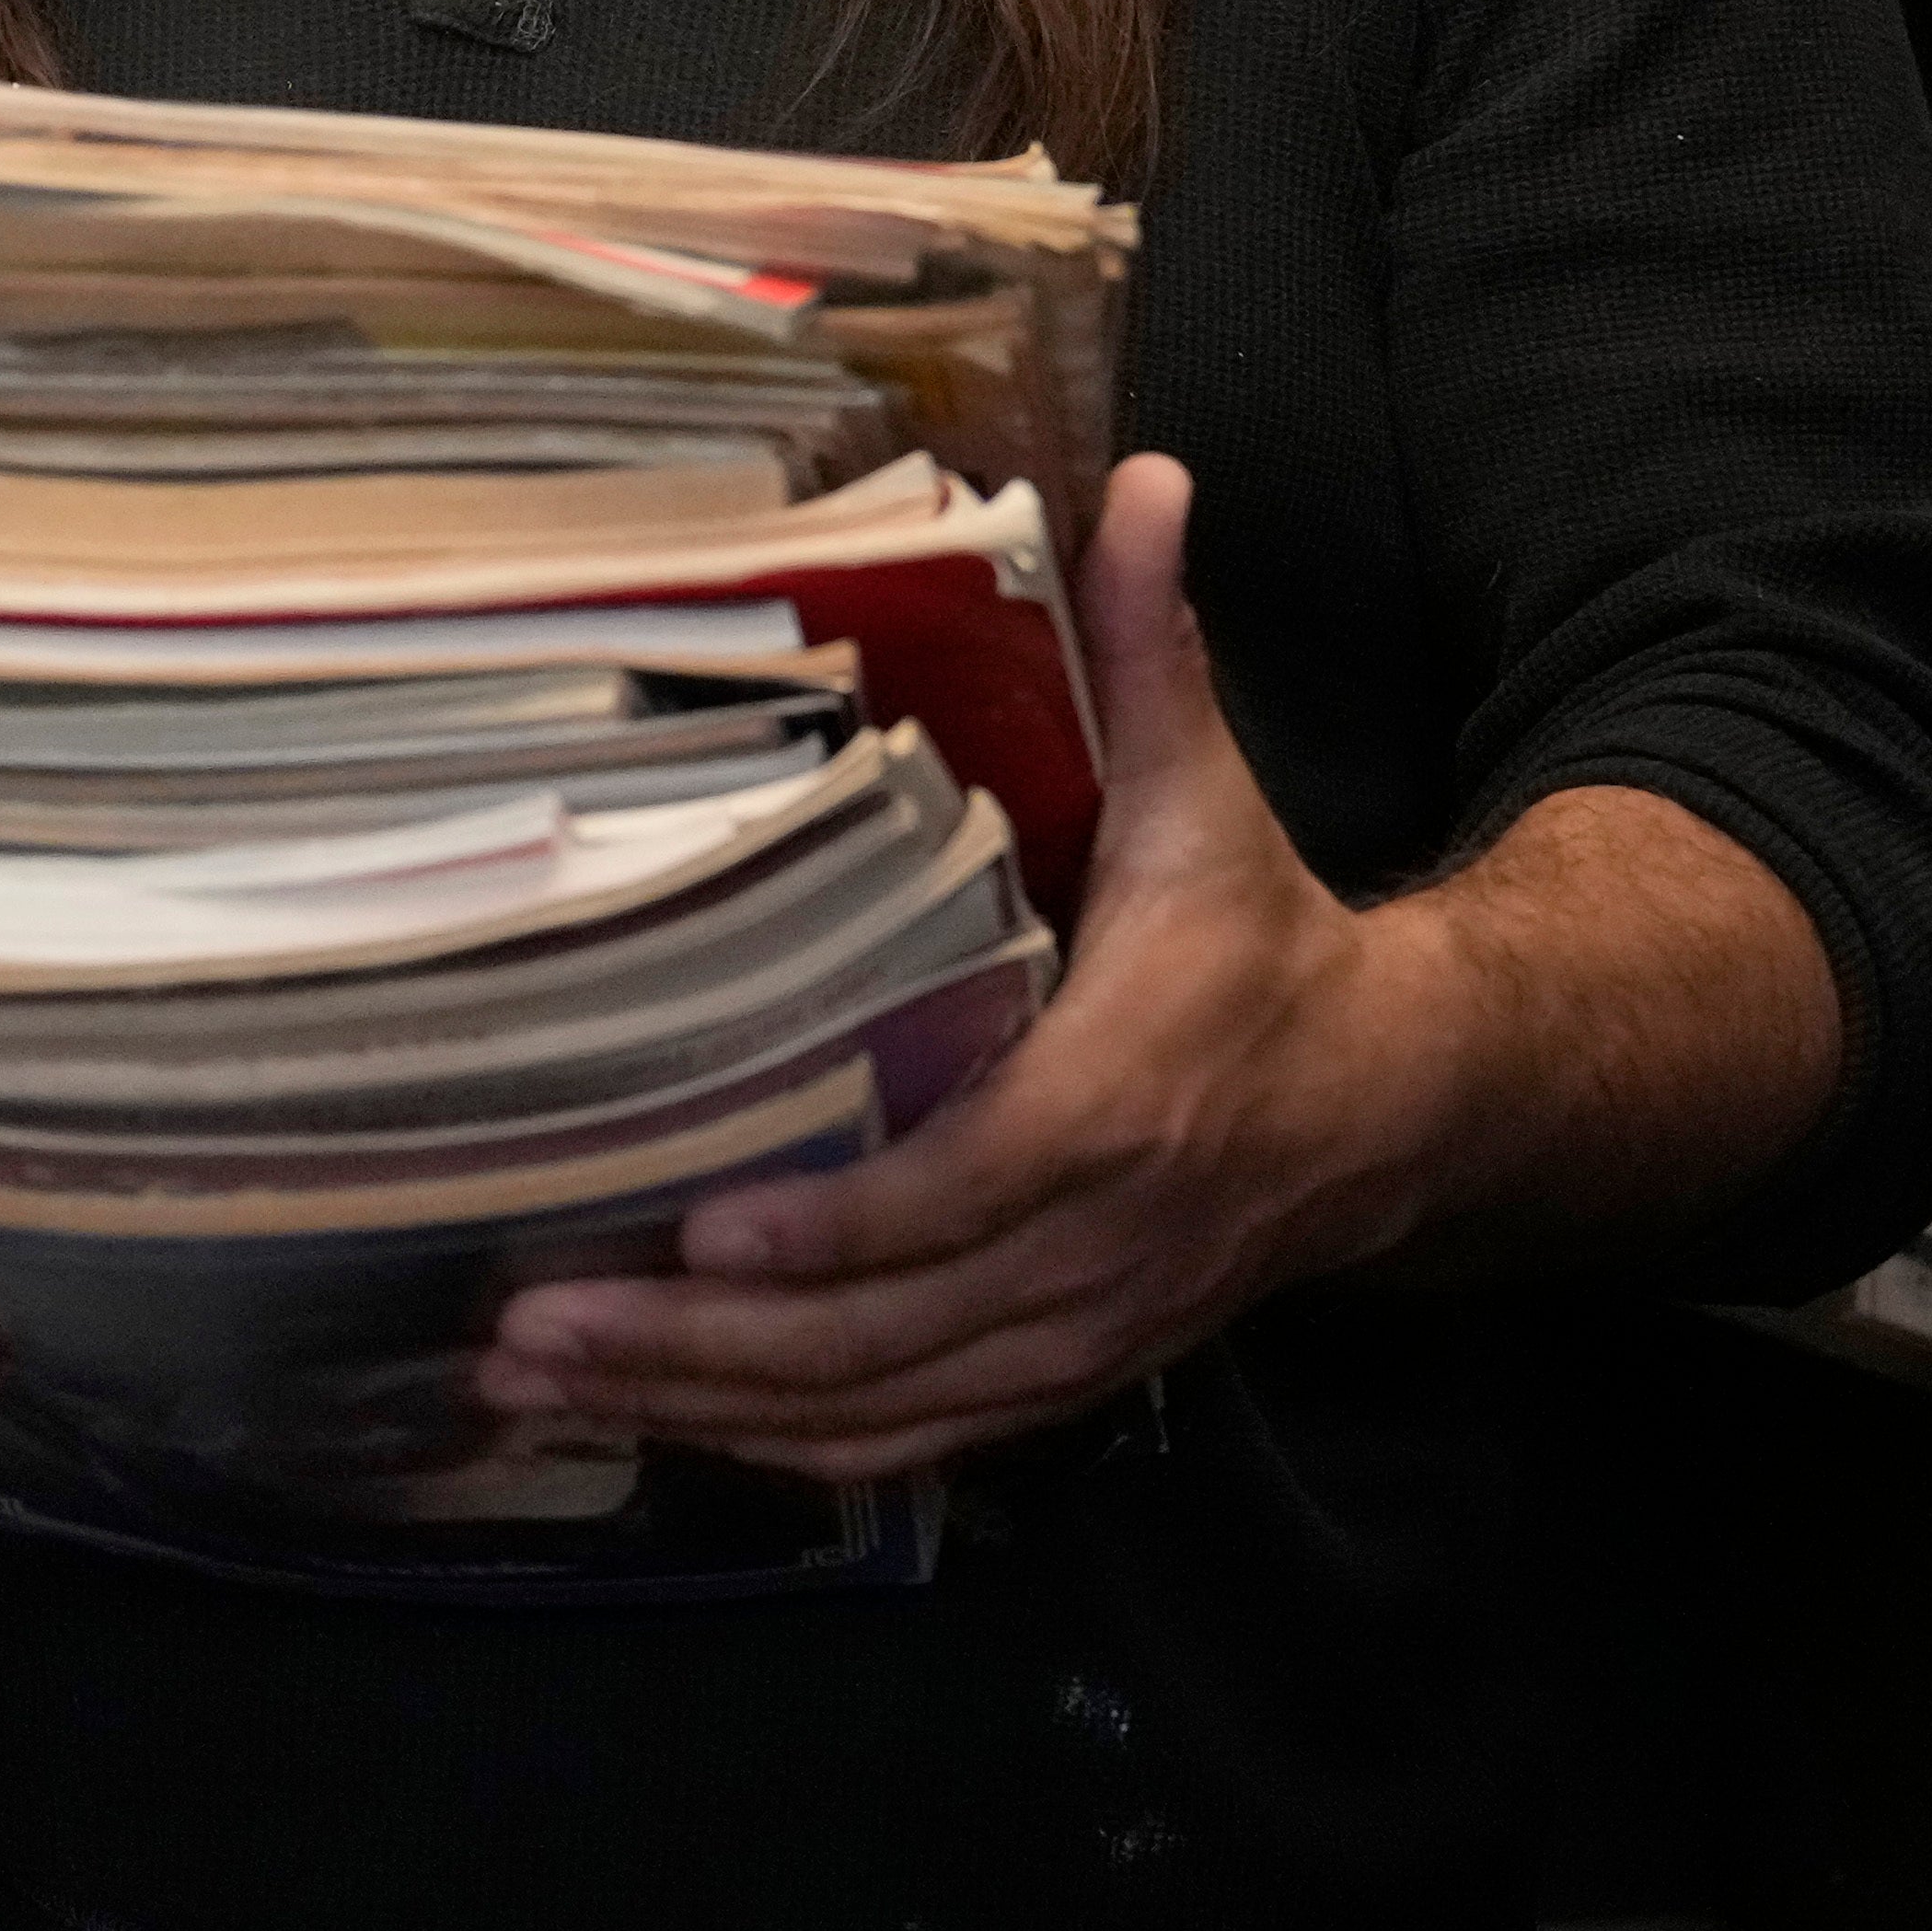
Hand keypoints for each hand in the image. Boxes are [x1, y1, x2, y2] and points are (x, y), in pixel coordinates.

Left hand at [480, 454, 1462, 1483]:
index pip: (970, 1189)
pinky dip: (782, 1450)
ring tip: (539, 1384)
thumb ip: (1155, 652)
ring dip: (705, 1411)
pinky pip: (913, 1445)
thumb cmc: (1262, 941)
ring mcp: (1077, 1333)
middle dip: (701, 1348)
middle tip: (530, 1326)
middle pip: (890, 1335)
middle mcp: (1098, 1247)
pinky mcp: (1059, 1379)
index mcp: (1126, 1100)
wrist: (1401, 1104)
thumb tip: (1142, 480)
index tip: (705, 1230)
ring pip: (882, 1411)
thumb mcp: (1214, 792)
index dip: (837, 1227)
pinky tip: (653, 1427)